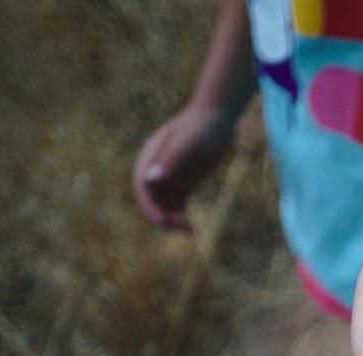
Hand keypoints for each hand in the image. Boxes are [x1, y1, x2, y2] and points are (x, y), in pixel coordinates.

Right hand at [132, 103, 235, 229]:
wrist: (219, 117)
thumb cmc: (203, 126)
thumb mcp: (189, 142)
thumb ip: (171, 159)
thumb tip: (151, 179)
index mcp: (150, 158)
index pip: (143, 187)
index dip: (150, 206)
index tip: (164, 221)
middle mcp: (157, 168)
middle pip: (152, 199)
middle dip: (162, 216)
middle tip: (181, 228)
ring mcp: (171, 175)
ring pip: (164, 203)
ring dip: (172, 219)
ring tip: (188, 231)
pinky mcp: (185, 181)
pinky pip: (178, 203)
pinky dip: (181, 216)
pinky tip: (191, 227)